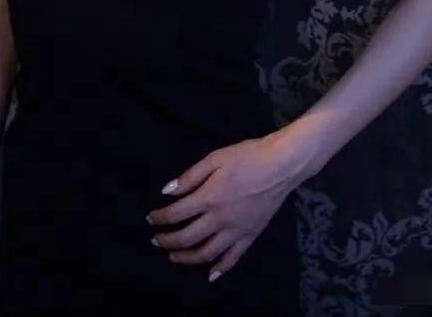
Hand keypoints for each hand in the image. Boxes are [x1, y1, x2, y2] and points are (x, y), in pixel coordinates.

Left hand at [145, 127, 309, 282]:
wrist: (280, 166)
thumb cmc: (246, 156)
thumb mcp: (215, 159)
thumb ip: (190, 176)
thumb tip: (166, 191)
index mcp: (208, 198)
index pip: (176, 214)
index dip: (159, 218)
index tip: (150, 218)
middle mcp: (220, 220)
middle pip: (187, 238)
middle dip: (168, 242)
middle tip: (156, 241)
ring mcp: (236, 231)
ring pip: (207, 254)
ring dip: (187, 258)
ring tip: (174, 257)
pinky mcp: (251, 236)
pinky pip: (233, 259)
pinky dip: (220, 270)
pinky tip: (210, 275)